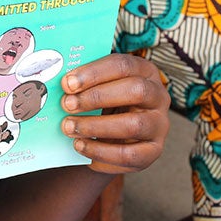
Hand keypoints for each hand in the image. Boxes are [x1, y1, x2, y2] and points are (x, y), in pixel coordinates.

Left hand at [59, 54, 169, 173]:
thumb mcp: (99, 86)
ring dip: (95, 127)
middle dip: (97, 97)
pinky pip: (128, 155)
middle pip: (135, 90)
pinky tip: (80, 146)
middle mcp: (159, 96)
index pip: (123, 65)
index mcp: (145, 71)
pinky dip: (100, 152)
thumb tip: (61, 83)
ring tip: (69, 128)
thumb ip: (85, 82)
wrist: (115, 135)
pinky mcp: (153, 151)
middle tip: (67, 105)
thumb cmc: (105, 103)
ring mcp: (159, 125)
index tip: (67, 83)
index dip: (94, 73)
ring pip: (133, 125)